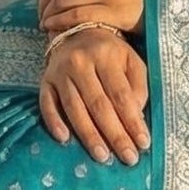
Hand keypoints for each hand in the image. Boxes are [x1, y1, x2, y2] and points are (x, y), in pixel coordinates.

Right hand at [39, 26, 149, 164]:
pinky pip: (47, 104)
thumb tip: (137, 116)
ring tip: (102, 156)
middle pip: (99, 105)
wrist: (76, 32)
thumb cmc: (110, 53)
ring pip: (74, 108)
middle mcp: (81, 63)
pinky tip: (65, 139)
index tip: (143, 143)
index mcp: (106, 56)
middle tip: (127, 157)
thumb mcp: (131, 61)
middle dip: (114, 134)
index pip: (121, 95)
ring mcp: (60, 72)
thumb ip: (138, 86)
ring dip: (88, 135)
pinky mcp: (45, 81)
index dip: (132, 120)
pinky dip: (54, 122)